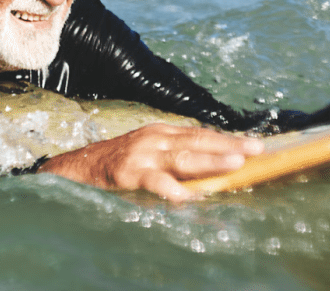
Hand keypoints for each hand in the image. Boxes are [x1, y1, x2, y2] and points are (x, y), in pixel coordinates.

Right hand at [36, 123, 262, 201]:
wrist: (74, 169)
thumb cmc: (115, 166)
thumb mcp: (146, 155)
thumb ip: (173, 161)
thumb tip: (212, 172)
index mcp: (160, 134)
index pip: (200, 134)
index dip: (227, 138)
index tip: (254, 144)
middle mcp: (153, 140)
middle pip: (197, 140)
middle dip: (227, 144)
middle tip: (256, 149)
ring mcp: (141, 156)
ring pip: (182, 157)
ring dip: (210, 159)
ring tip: (234, 163)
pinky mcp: (127, 175)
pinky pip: (155, 183)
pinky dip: (174, 189)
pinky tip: (190, 196)